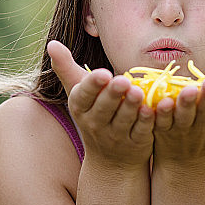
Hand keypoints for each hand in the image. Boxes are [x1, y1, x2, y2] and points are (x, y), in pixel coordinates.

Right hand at [47, 40, 154, 167]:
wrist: (110, 161)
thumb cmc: (93, 115)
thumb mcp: (78, 94)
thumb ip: (66, 68)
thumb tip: (51, 43)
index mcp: (80, 108)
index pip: (83, 96)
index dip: (92, 86)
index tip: (103, 74)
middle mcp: (95, 124)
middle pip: (103, 109)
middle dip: (112, 94)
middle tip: (123, 80)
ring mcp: (116, 137)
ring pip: (123, 120)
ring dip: (130, 106)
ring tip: (138, 92)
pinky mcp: (136, 144)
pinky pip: (141, 132)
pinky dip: (146, 122)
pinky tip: (152, 110)